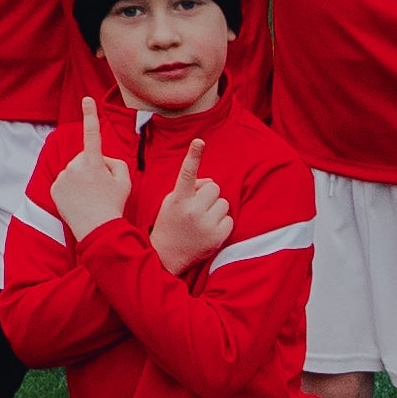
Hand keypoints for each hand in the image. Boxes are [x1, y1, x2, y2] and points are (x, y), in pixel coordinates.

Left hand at [52, 95, 132, 241]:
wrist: (98, 229)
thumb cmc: (113, 205)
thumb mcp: (125, 181)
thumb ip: (115, 162)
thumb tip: (101, 158)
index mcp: (93, 161)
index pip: (92, 133)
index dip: (91, 115)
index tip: (87, 99)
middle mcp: (75, 165)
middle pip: (85, 159)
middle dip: (93, 167)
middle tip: (101, 188)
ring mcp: (62, 177)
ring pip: (74, 171)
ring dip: (82, 179)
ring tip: (91, 197)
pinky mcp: (54, 188)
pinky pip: (65, 182)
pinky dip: (71, 189)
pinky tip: (79, 201)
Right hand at [152, 157, 233, 276]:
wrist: (167, 256)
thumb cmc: (169, 224)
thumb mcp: (171, 202)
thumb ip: (189, 188)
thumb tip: (211, 182)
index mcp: (178, 199)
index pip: (187, 173)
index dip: (193, 156)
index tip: (199, 141)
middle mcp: (192, 210)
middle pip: (214, 187)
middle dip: (208, 194)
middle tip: (197, 206)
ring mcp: (205, 224)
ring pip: (224, 202)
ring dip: (216, 208)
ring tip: (202, 220)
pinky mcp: (217, 237)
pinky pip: (229, 219)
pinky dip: (222, 223)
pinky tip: (209, 230)